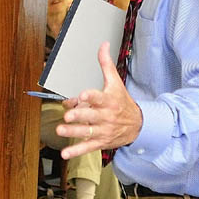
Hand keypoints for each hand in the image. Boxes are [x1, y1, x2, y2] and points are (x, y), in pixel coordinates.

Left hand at [57, 42, 142, 158]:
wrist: (138, 125)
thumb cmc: (121, 101)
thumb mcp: (115, 82)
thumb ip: (106, 64)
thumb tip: (103, 44)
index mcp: (108, 100)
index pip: (99, 97)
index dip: (91, 96)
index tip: (83, 95)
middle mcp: (105, 116)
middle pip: (91, 116)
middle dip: (79, 116)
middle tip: (68, 115)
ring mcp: (102, 130)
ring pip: (87, 132)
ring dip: (73, 132)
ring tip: (61, 130)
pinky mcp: (100, 142)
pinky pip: (87, 147)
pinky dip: (76, 151)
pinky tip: (65, 153)